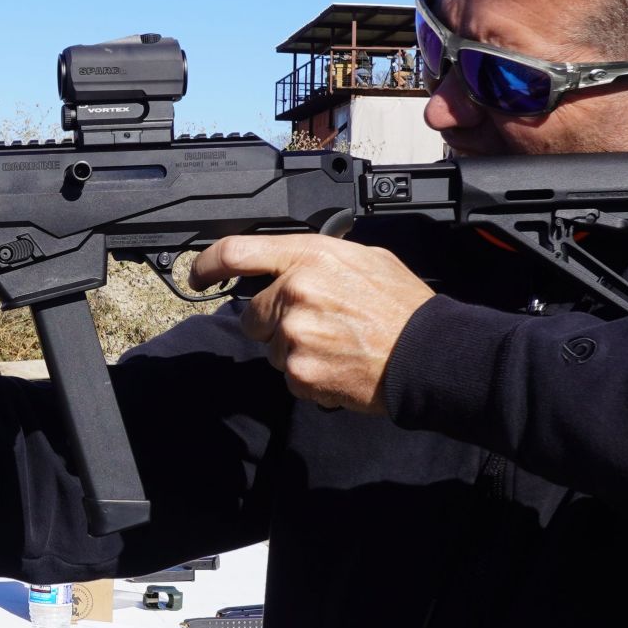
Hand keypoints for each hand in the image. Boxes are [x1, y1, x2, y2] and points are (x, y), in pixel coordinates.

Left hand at [187, 235, 433, 413]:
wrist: (428, 354)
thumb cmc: (402, 307)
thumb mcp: (364, 258)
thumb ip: (318, 257)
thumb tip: (289, 262)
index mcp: (310, 258)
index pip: (236, 252)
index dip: (208, 264)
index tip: (199, 275)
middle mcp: (295, 293)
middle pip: (252, 314)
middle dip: (273, 321)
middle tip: (315, 324)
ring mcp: (294, 336)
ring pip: (271, 348)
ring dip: (294, 349)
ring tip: (336, 343)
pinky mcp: (300, 373)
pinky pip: (289, 375)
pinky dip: (309, 374)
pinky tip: (338, 364)